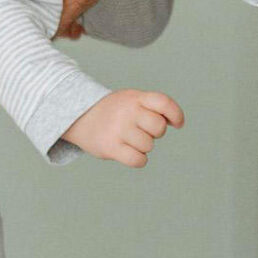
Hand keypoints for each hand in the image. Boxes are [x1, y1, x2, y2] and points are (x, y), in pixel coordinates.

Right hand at [65, 87, 183, 167]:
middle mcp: (127, 111)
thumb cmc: (114, 112)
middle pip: (159, 128)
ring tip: (129, 139)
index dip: (176, 115)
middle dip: (155, 133)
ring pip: (148, 146)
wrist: (80, 117)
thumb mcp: (131, 100)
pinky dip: (138, 160)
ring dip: (143, 146)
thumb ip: (153, 107)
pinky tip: (130, 153)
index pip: (164, 103)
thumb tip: (177, 121)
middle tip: (143, 131)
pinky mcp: (110, 147)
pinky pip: (138, 160)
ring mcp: (118, 129)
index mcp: (135, 97)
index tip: (177, 124)